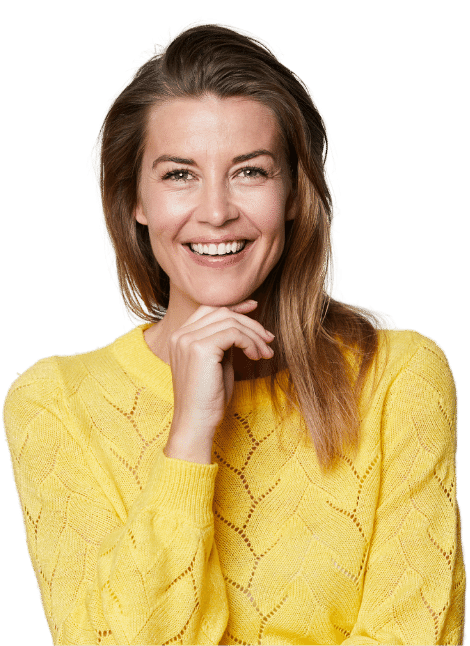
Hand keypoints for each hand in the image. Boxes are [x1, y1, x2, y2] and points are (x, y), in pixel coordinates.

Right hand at [167, 300, 274, 449]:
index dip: (234, 306)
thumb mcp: (218, 363)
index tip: (254, 307)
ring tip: (265, 353)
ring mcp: (188, 340)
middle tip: (268, 339)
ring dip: (254, 336)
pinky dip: (250, 342)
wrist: (196, 423)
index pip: (209, 309)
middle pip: (222, 312)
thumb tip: (244, 326)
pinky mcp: (200, 348)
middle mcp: (180, 334)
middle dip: (250, 323)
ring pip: (231, 321)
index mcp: (180, 336)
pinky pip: (233, 333)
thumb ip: (224, 342)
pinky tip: (256, 357)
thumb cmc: (208, 398)